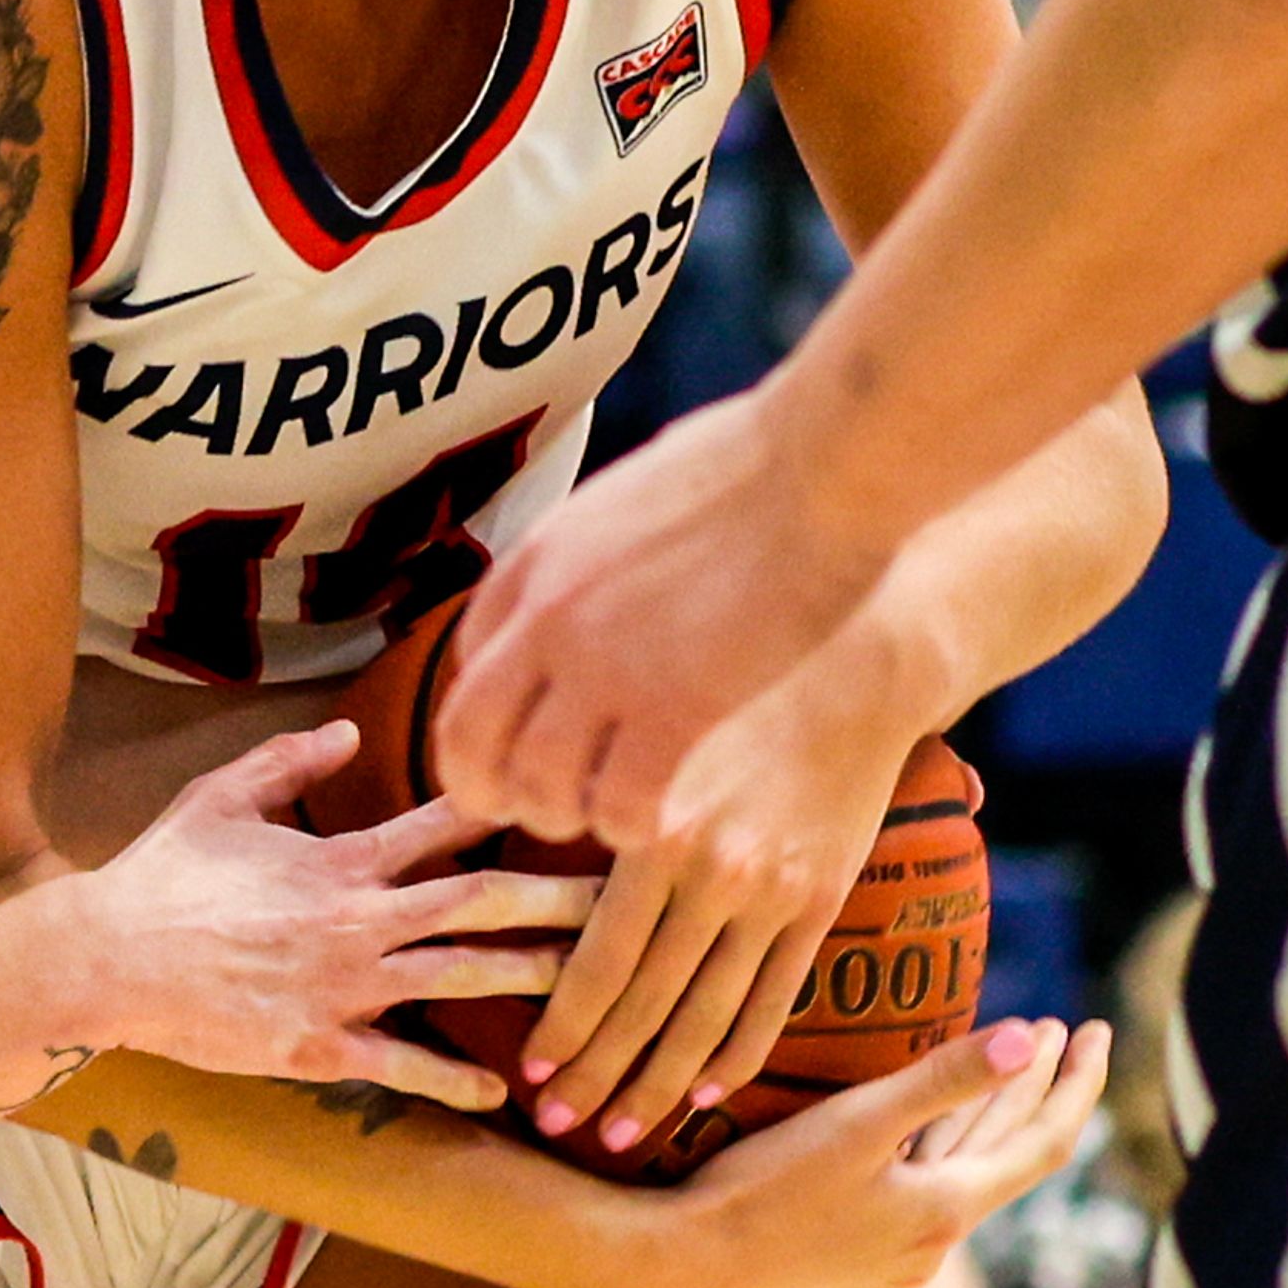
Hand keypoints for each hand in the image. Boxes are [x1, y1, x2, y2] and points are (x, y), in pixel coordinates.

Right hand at [72, 722, 600, 1109]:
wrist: (107, 958)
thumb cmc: (162, 875)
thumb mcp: (220, 797)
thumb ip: (290, 761)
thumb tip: (352, 731)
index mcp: (339, 857)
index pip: (444, 822)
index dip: (513, 807)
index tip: (575, 797)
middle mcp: (357, 919)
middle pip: (481, 902)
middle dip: (562, 897)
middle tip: (632, 896)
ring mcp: (342, 986)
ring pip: (460, 980)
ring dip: (534, 982)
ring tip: (601, 988)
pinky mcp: (317, 1045)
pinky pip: (401, 1065)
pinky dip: (454, 1080)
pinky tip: (501, 1092)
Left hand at [435, 387, 896, 844]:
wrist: (821, 469)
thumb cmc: (749, 462)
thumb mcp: (629, 492)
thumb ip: (595, 545)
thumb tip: (600, 562)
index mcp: (534, 560)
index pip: (466, 662)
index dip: (488, 715)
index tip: (520, 736)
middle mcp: (547, 619)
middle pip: (471, 738)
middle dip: (489, 787)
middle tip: (529, 808)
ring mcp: (605, 667)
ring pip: (538, 784)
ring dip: (560, 813)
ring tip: (595, 817)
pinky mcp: (676, 710)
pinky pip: (620, 801)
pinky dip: (625, 824)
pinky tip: (649, 821)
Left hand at [515, 613, 942, 1152]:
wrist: (856, 654)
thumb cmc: (718, 663)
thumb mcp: (628, 709)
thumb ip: (569, 775)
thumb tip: (484, 810)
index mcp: (656, 832)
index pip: (598, 961)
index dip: (563, 1028)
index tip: (529, 1077)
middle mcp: (717, 874)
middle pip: (647, 1005)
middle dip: (599, 1077)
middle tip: (559, 1130)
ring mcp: (777, 893)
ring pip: (709, 1017)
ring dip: (662, 1086)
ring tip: (622, 1135)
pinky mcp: (823, 898)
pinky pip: (776, 997)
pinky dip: (740, 1053)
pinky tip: (707, 1095)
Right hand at [637, 1018, 1107, 1287]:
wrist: (684, 1268)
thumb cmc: (763, 1192)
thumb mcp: (855, 1125)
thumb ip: (942, 1080)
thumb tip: (1031, 1038)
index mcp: (946, 1210)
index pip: (1045, 1143)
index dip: (1079, 1084)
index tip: (1100, 1030)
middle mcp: (934, 1241)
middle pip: (1008, 1156)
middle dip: (1038, 1090)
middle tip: (1063, 1032)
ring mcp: (896, 1253)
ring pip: (962, 1172)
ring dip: (989, 1115)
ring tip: (1011, 1062)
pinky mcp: (857, 1255)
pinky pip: (922, 1187)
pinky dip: (941, 1144)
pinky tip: (923, 1122)